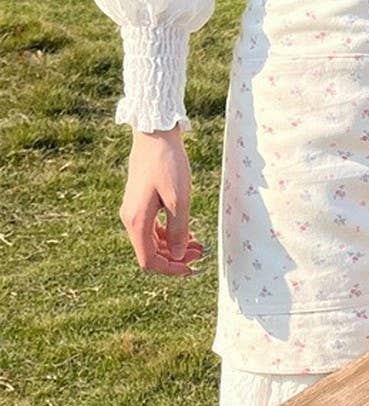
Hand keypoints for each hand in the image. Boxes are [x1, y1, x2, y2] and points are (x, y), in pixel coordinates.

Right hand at [120, 125, 205, 274]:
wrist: (155, 136)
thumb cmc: (167, 165)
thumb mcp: (178, 199)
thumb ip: (177, 229)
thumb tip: (176, 255)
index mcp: (136, 221)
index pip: (149, 260)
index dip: (171, 269)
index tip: (193, 267)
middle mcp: (130, 219)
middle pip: (151, 253)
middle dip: (176, 258)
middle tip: (201, 253)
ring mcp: (133, 211)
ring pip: (152, 241)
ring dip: (174, 247)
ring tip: (198, 244)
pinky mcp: (140, 203)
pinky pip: (152, 228)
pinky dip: (169, 234)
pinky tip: (187, 232)